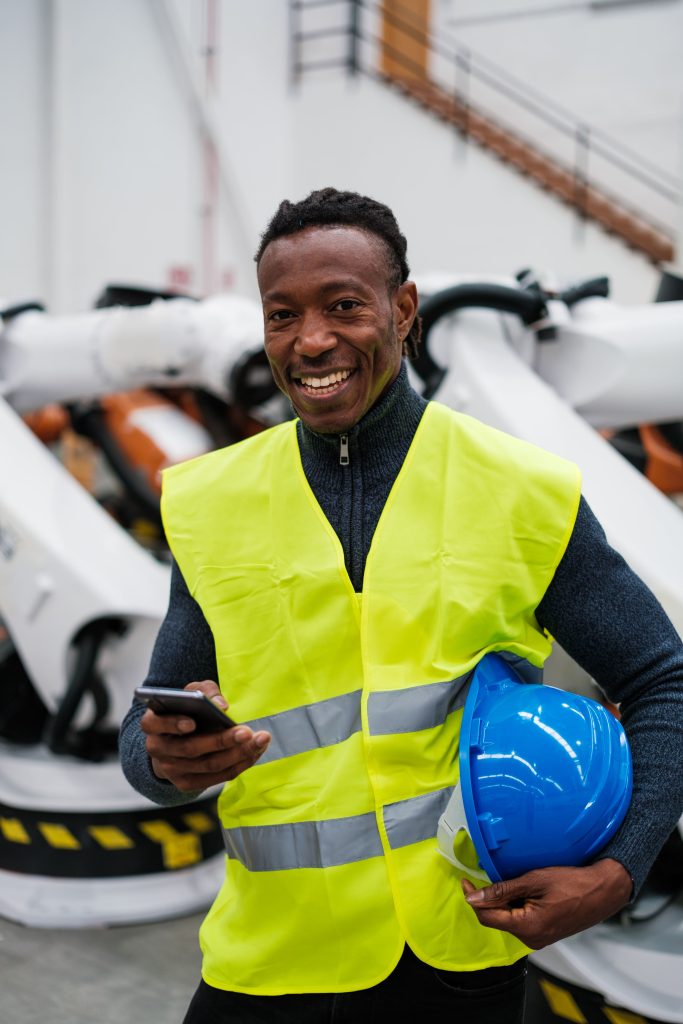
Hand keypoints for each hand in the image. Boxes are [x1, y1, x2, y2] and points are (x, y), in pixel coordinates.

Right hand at [142, 679, 270, 791]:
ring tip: (259, 740)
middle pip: (190, 748)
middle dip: (221, 740)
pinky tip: (254, 752)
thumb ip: (204, 691)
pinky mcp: (186, 784)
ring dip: (238, 754)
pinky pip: (217, 778)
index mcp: (152, 723)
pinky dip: (238, 765)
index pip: (155, 723)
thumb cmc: (186, 710)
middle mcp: (157, 749)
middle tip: (246, 731)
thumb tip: (222, 706)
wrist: (175, 739)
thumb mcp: (191, 693)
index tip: (192, 722)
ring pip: (208, 765)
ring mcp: (171, 770)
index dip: (173, 724)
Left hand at [461, 858, 632, 948]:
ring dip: (503, 901)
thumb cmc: (573, 883)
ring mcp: (539, 938)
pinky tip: (523, 890)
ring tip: (512, 880)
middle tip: (488, 875)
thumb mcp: (533, 880)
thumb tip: (474, 896)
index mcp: (527, 927)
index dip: (473, 899)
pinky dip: (516, 905)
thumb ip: (501, 890)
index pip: (487, 917)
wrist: (603, 891)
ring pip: (508, 919)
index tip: (466, 881)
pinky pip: (521, 920)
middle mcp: (532, 939)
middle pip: (496, 919)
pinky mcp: (544, 934)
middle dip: (489, 899)